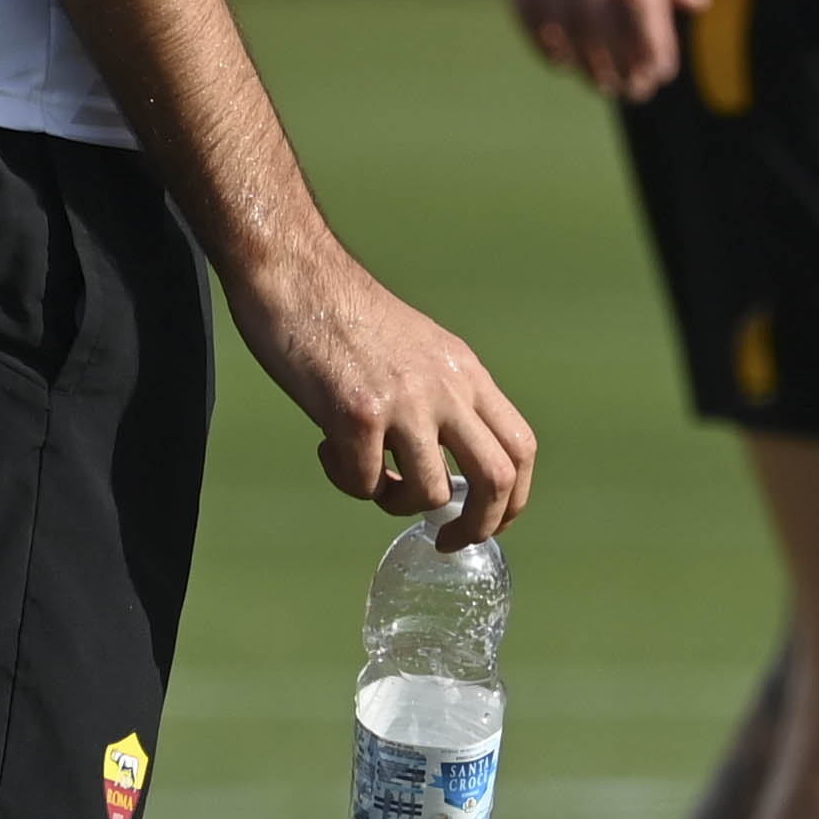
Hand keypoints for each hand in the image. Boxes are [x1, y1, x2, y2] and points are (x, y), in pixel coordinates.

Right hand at [222, 249, 536, 544]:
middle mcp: (447, 387)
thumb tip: (446, 464)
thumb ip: (441, 398)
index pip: (520, 447)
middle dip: (479, 526)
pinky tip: (326, 448)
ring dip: (395, 503)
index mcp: (467, 373)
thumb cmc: (348, 316)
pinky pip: (365, 481)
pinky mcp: (356, 411)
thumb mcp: (421, 351)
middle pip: (497, 477)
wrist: (297, 277)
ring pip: (429, 492)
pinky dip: (347, 481)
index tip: (486, 523)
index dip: (513, 499)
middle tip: (445, 541)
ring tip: (366, 476)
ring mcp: (405, 400)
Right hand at [481, 0, 706, 99]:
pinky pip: (524, 3)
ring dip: (583, 59)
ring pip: (562, 15)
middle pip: (601, 13)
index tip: (660, 74)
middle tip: (632, 89)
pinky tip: (561, 60)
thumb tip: (695, 4)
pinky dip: (543, 40)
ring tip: (601, 82)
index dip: (651, 42)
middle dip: (619, 60)